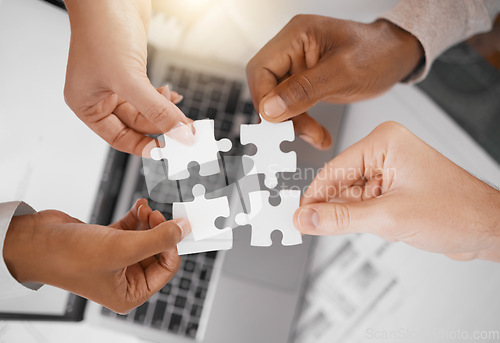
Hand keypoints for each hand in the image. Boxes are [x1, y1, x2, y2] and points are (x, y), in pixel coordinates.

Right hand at [4, 199, 189, 312]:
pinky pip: (132, 229)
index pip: (167, 267)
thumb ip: (157, 239)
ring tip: (145, 208)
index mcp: (130, 293)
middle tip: (156, 213)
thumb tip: (183, 230)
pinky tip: (138, 206)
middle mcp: (125, 279)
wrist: (35, 241)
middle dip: (160, 230)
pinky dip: (137, 217)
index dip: (173, 244)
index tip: (175, 224)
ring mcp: (117, 260)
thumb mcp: (121, 248)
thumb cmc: (69, 256)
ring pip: (146, 238)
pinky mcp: (109, 243)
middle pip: (158, 251)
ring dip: (149, 221)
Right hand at [64, 0, 192, 155]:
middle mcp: (100, 96)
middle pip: (136, 125)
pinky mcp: (132, 71)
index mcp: (86, 105)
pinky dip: (163, 98)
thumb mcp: (129, 79)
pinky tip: (175, 98)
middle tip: (185, 134)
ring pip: (146, 110)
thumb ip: (156, 111)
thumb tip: (180, 135)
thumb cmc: (102, 30)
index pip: (119, 138)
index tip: (170, 152)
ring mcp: (117, 83)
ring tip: (184, 117)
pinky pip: (150, 95)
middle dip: (161, 128)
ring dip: (165, 113)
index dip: (145, 147)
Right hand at [246, 15, 423, 149]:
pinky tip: (316, 134)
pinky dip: (301, 122)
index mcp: (297, 35)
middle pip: (265, 86)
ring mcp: (296, 65)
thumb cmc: (378, 54)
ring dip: (293, 123)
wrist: (396, 55)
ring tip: (315, 136)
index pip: (261, 70)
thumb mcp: (343, 73)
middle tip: (299, 133)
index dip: (265, 100)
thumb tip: (269, 109)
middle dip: (280, 115)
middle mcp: (292, 48)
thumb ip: (304, 90)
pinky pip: (291, 105)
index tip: (279, 122)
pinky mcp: (303, 80)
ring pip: (276, 100)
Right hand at [293, 122, 499, 261]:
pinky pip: (365, 201)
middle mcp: (386, 150)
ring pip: (351, 195)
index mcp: (384, 142)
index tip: (298, 218)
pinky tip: (386, 223)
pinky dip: (367, 217)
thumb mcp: (388, 217)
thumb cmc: (456, 211)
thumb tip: (306, 218)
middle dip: (339, 208)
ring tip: (383, 223)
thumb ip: (340, 218)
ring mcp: (390, 168)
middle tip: (330, 227)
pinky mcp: (394, 185)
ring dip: (357, 215)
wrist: (488, 229)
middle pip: (340, 182)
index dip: (314, 197)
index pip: (333, 169)